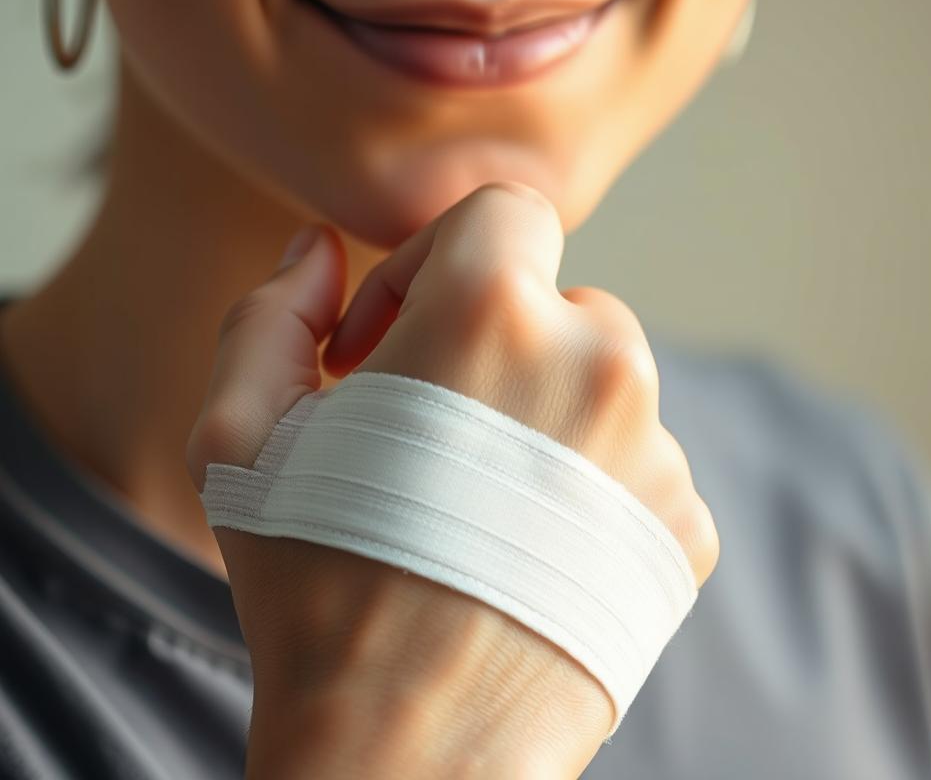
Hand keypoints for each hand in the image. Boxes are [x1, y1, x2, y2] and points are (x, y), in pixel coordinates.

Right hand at [186, 181, 719, 777]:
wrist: (406, 757)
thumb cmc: (313, 587)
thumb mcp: (241, 436)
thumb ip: (271, 313)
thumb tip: (318, 252)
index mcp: (494, 313)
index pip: (507, 209)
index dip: (440, 257)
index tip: (399, 336)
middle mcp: (600, 362)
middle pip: (558, 296)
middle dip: (491, 339)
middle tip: (429, 423)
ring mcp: (658, 447)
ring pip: (604, 377)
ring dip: (543, 409)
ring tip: (477, 494)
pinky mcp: (686, 524)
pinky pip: (641, 459)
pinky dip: (591, 482)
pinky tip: (529, 544)